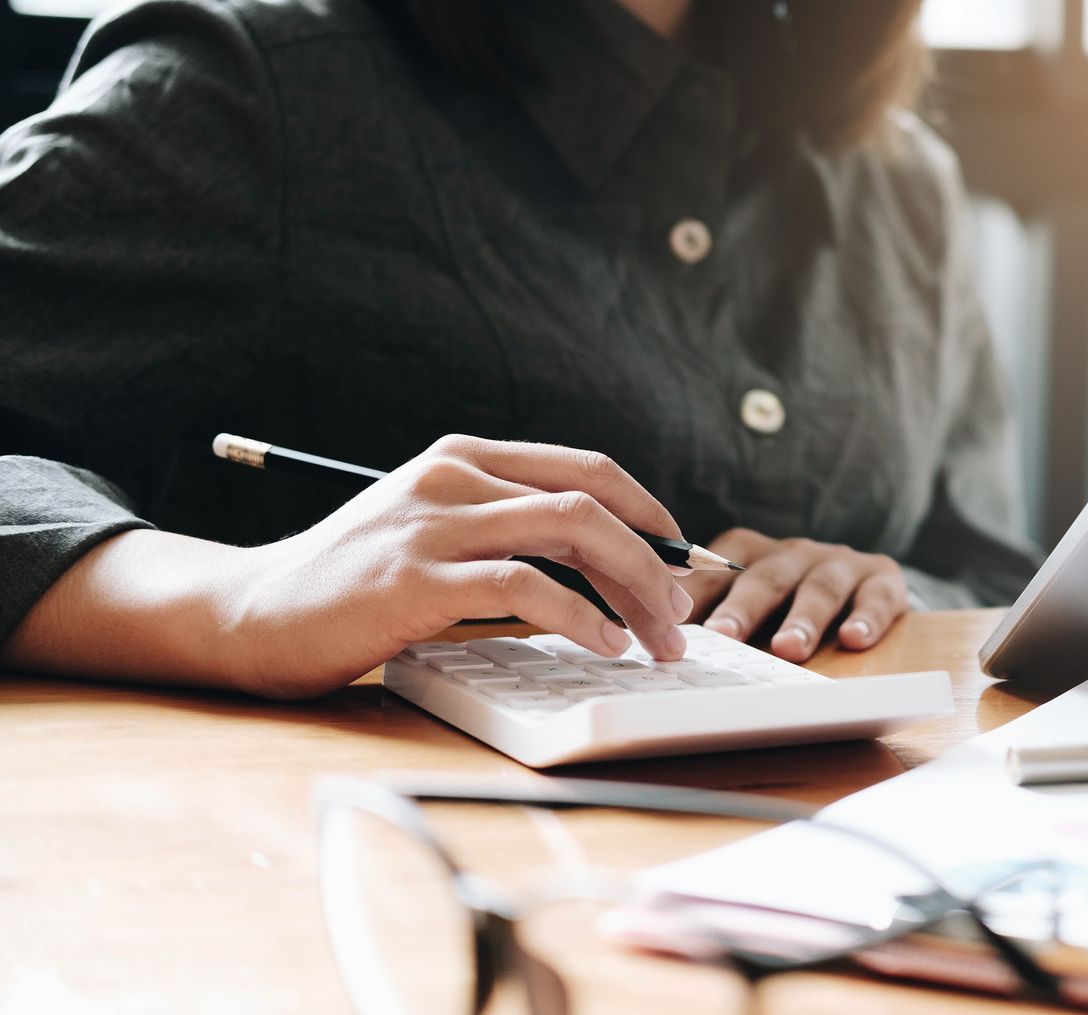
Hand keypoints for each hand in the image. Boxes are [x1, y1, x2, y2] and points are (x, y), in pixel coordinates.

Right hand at [223, 435, 692, 696]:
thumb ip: (507, 530)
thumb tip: (610, 562)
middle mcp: (453, 477)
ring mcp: (434, 523)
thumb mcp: (435, 533)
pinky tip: (602, 646)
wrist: (251, 614)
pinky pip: (526, 585)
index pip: (588, 468)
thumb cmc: (353, 586)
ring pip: (573, 531)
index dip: (649, 514)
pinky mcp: (417, 577)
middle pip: (593, 499)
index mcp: (464, 458)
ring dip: (633, 588)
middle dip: (654, 560)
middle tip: (681, 614)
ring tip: (656, 637)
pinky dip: (580, 617)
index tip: (682, 563)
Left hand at [682, 528, 907, 660]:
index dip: (693, 599)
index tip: (668, 624)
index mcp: (747, 554)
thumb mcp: (742, 605)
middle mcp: (791, 553)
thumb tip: (647, 647)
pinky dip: (867, 617)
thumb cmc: (787, 605)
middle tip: (722, 635)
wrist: (864, 588)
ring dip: (803, 620)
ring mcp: (838, 564)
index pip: (713, 572)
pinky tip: (854, 640)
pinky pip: (875, 596)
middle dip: (743, 608)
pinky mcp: (882, 579)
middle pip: (764, 579)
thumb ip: (706, 619)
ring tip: (788, 649)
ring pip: (818, 588)